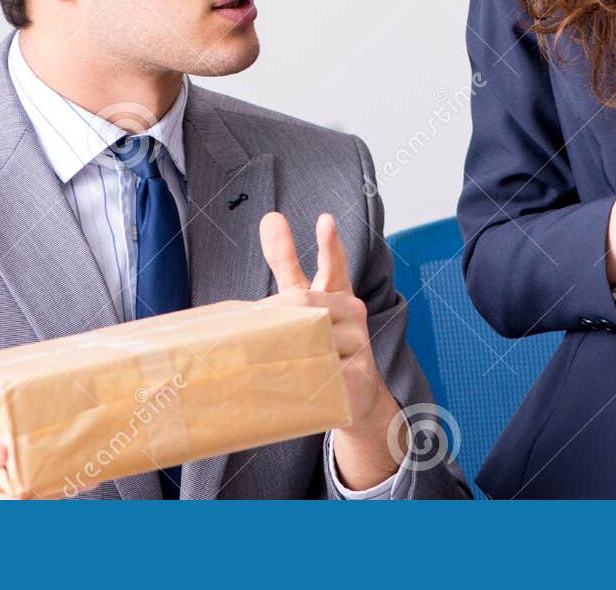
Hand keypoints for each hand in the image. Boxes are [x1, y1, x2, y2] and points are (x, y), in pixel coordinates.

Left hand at [259, 211, 403, 489]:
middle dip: (276, 313)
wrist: (356, 396)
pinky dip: (302, 373)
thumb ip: (287, 262)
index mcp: (337, 291)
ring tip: (274, 357)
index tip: (325, 220)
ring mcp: (358, 342)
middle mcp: (351, 311)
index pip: (333, 262)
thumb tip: (271, 218)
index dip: (328, 243)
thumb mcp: (302, 300)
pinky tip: (298, 379)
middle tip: (257, 320)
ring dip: (282, 346)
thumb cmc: (323, 341)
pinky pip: (319, 370)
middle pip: (305, 302)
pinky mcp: (356, 374)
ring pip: (307, 337)